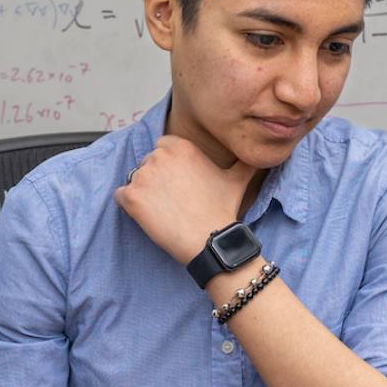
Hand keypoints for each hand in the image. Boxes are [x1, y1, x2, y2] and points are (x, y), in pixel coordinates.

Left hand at [115, 135, 256, 263]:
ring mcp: (143, 176)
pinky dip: (129, 207)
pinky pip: (120, 196)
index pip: (162, 147)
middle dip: (156, 180)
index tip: (178, 184)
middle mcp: (159, 156)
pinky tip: (149, 218)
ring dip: (143, 194)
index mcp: (181, 146)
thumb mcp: (238, 178)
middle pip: (147, 164)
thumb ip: (245, 160)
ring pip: (134, 180)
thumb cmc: (223, 210)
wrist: (210, 240)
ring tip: (163, 211)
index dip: (169, 166)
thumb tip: (266, 154)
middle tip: (173, 201)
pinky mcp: (131, 197)